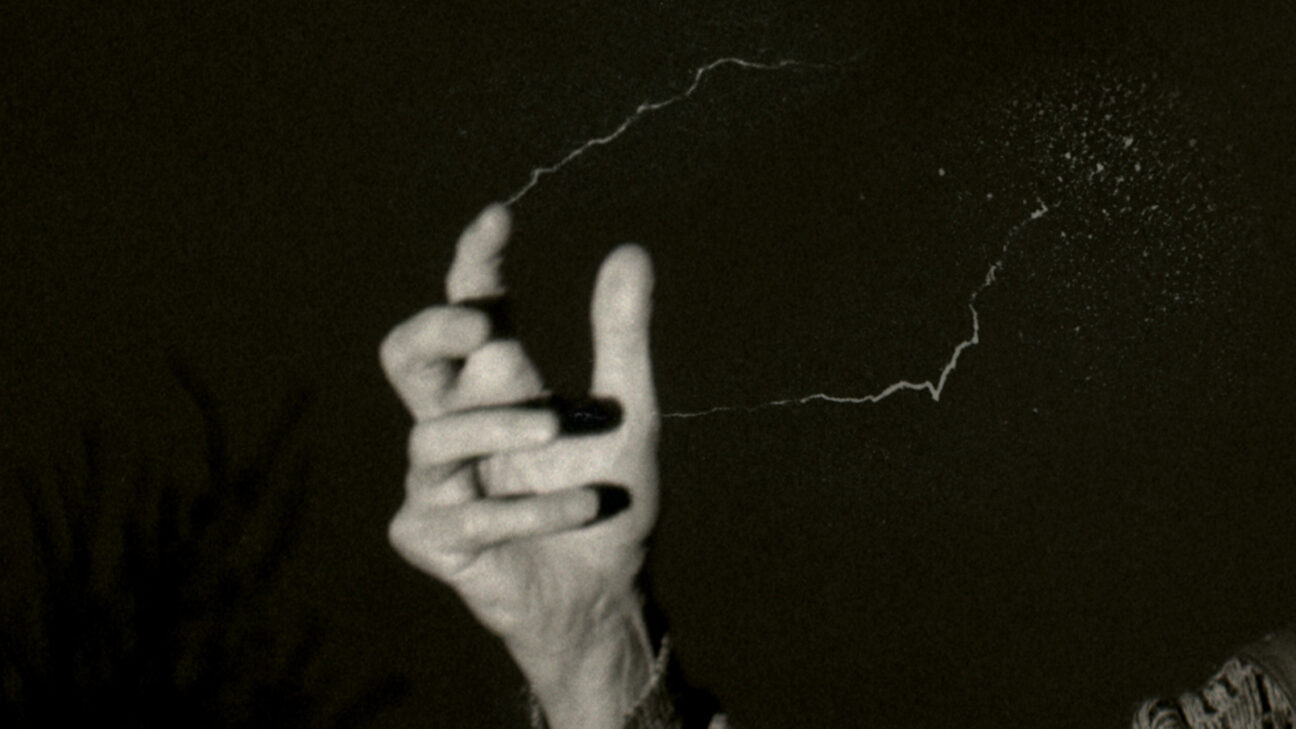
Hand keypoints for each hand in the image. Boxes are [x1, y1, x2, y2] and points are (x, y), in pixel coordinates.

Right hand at [382, 204, 658, 726]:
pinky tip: (584, 506)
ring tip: (559, 429)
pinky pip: (462, 514)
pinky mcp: (431, 537)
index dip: (474, 261)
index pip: (471, 308)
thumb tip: (630, 249)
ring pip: (432, 434)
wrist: (608, 594)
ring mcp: (438, 481)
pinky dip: (531, 509)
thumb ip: (622, 338)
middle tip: (485, 326)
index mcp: (499, 385)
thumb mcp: (628, 415)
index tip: (498, 218)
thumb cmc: (608, 501)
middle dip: (433, 330)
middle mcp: (460, 423)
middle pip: (405, 356)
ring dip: (500, 429)